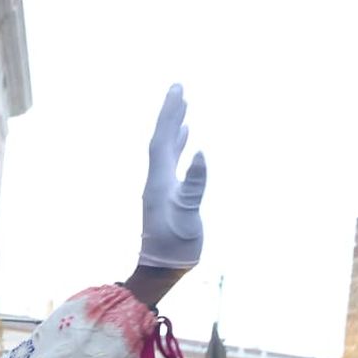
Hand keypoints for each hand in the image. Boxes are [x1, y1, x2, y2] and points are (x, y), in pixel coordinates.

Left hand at [138, 84, 206, 269]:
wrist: (161, 269)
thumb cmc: (176, 246)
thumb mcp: (188, 217)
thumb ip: (194, 186)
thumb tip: (201, 154)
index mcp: (159, 181)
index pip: (162, 139)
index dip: (169, 114)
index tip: (178, 90)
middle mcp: (156, 180)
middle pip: (162, 139)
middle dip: (170, 113)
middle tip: (179, 87)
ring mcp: (161, 187)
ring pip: (166, 148)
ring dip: (174, 126)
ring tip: (182, 105)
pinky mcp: (167, 195)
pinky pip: (172, 161)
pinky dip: (179, 145)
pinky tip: (186, 138)